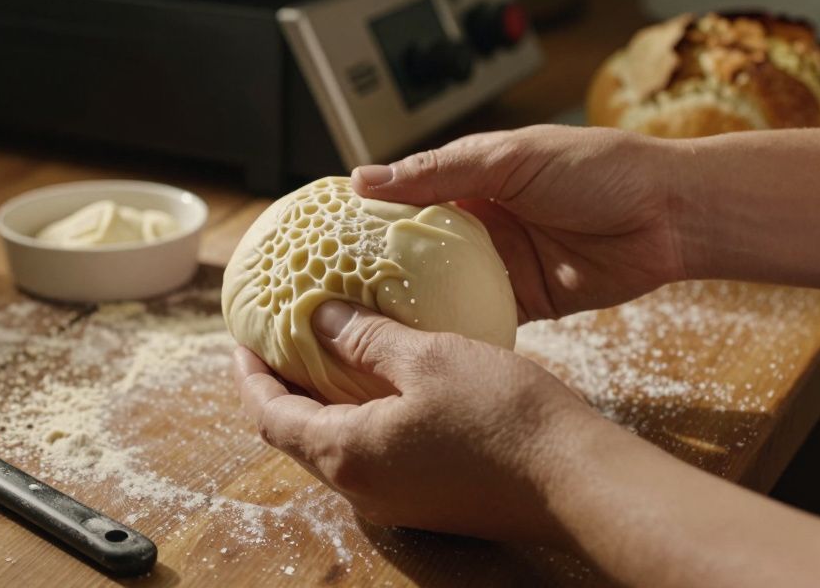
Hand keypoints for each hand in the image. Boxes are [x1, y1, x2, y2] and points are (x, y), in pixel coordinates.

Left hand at [232, 300, 595, 544]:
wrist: (578, 481)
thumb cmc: (504, 415)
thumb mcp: (427, 357)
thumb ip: (365, 338)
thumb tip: (319, 318)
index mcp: (347, 455)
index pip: (269, 416)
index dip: (248, 377)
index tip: (241, 340)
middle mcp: (362, 489)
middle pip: (295, 437)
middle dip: (280, 388)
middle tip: (280, 342)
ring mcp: (395, 502)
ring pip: (334, 448)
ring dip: (320, 403)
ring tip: (326, 354)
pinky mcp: (428, 501)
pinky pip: (371, 456)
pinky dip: (357, 417)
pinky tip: (380, 383)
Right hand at [352, 125, 687, 320]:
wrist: (670, 216)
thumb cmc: (598, 168)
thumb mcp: (509, 158)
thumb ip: (438, 171)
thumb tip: (364, 178)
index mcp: (470, 178)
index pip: (403, 197)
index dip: (363, 216)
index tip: (318, 238)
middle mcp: (479, 222)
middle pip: (414, 249)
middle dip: (377, 269)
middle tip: (328, 292)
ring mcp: (500, 264)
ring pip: (440, 288)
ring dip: (410, 304)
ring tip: (359, 325)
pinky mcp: (525, 301)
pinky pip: (478, 317)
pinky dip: (452, 329)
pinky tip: (418, 343)